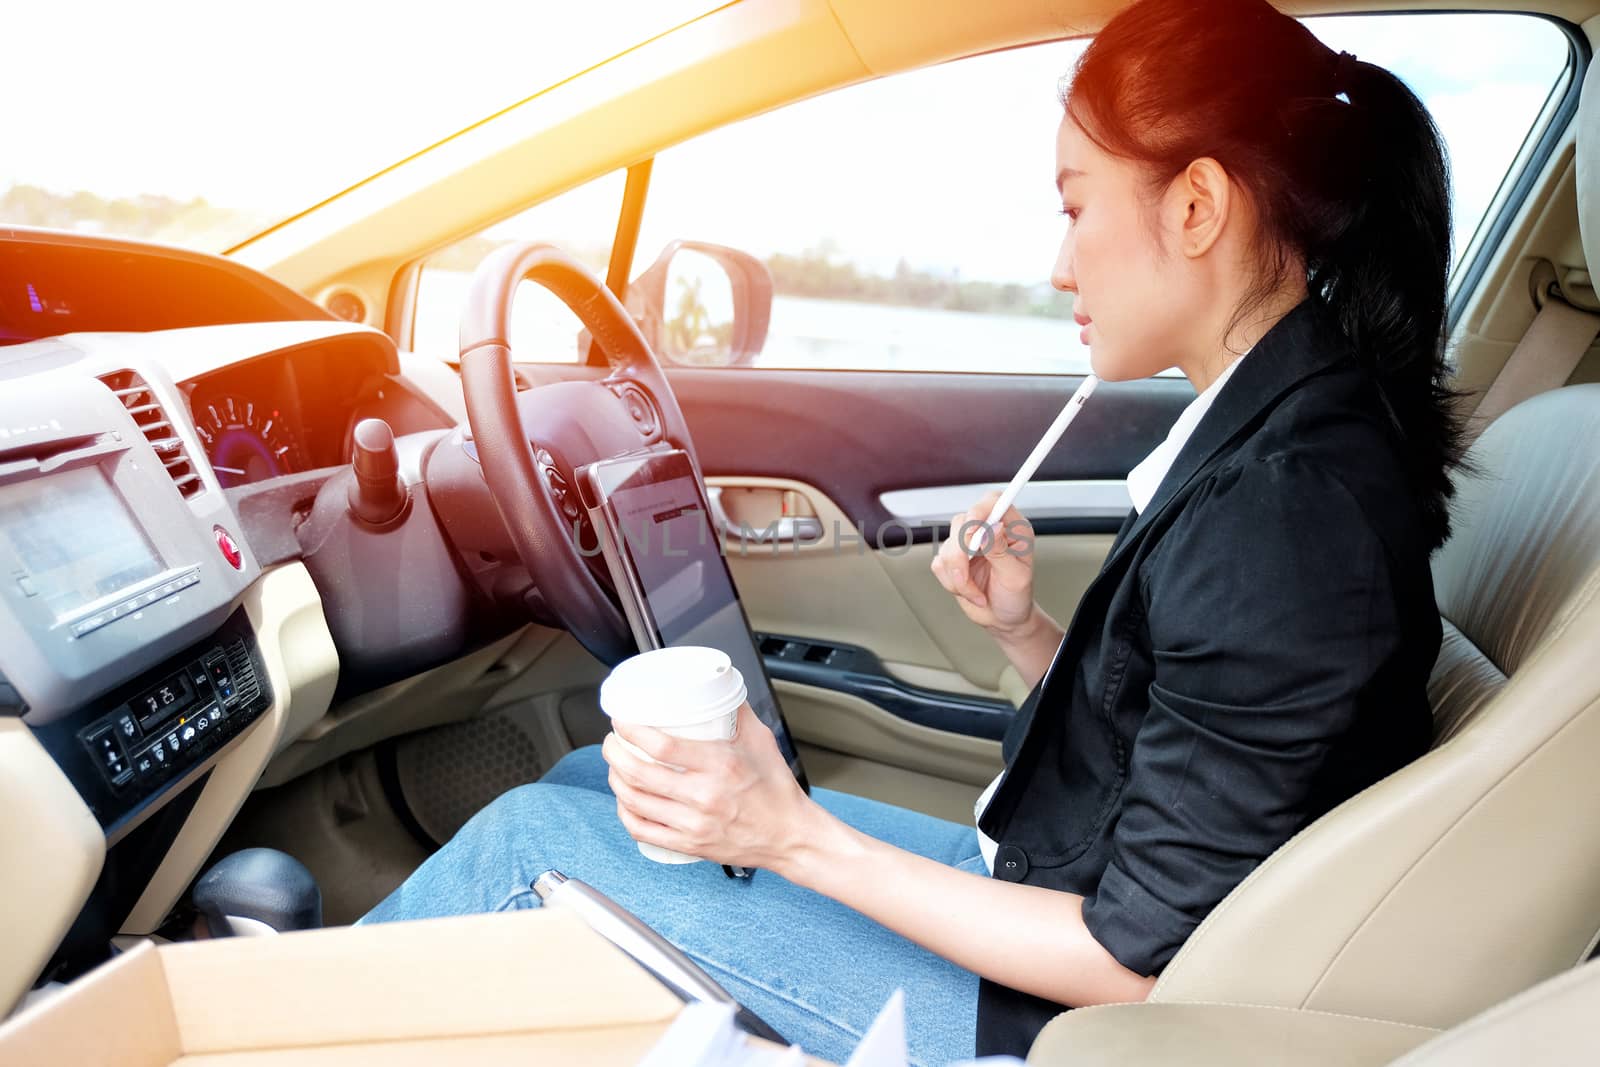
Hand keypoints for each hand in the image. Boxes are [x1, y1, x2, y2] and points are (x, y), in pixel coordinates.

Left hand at [601, 702, 817, 872]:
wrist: (789, 835)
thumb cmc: (776, 790)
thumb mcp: (760, 741)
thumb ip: (736, 713)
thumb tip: (717, 689)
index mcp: (720, 765)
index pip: (662, 746)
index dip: (632, 731)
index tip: (622, 721)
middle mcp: (704, 796)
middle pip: (640, 773)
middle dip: (615, 753)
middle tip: (612, 741)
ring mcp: (694, 824)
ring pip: (635, 802)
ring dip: (616, 780)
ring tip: (615, 766)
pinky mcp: (689, 844)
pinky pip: (643, 831)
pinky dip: (625, 813)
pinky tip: (625, 801)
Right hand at [930, 490, 1036, 635]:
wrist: (1002, 619)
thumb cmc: (1015, 597)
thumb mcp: (1016, 577)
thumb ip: (1001, 551)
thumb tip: (991, 528)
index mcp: (1011, 528)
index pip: (992, 502)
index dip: (979, 511)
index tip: (973, 533)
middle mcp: (988, 531)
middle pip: (962, 522)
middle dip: (962, 555)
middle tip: (969, 578)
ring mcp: (967, 544)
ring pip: (947, 546)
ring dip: (959, 577)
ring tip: (976, 592)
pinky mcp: (952, 559)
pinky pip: (939, 564)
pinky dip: (951, 583)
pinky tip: (969, 591)